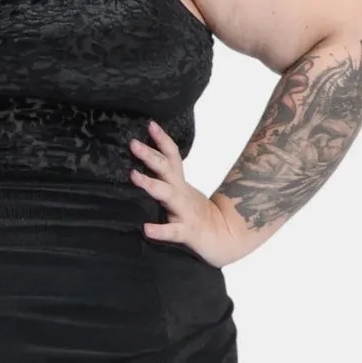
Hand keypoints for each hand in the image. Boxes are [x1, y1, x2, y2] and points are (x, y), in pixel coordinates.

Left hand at [129, 120, 250, 266]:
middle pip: (166, 169)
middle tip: (133, 143)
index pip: (172, 156)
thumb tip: (147, 165)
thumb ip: (168, 180)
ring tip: (134, 176)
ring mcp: (185, 212)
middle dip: (150, 155)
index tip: (150, 124)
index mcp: (180, 184)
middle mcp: (181, 193)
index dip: (162, 140)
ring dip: (151, 184)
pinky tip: (147, 229)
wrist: (227, 238)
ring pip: (168, 195)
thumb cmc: (198, 216)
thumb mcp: (183, 193)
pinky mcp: (188, 232)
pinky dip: (160, 230)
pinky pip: (173, 231)